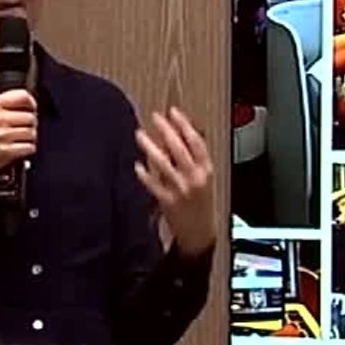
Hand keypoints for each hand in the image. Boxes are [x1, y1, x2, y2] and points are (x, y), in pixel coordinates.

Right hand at [0, 90, 35, 207]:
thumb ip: (0, 107)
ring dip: (29, 139)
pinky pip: (29, 147)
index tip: (32, 109)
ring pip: (32, 133)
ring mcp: (1, 135)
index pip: (23, 96)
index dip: (31, 103)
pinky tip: (18, 151)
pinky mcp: (6, 151)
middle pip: (31, 117)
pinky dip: (27, 150)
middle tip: (22, 131)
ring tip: (19, 141)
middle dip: (30, 125)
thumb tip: (28, 104)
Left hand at [135, 107, 215, 258]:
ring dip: (150, 147)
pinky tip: (137, 166)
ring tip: (140, 135)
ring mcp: (181, 190)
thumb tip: (173, 135)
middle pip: (180, 148)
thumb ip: (190, 158)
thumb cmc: (200, 202)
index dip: (184, 125)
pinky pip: (154, 184)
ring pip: (164, 164)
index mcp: (207, 170)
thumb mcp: (203, 178)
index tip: (173, 112)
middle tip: (154, 118)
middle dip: (166, 130)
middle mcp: (195, 178)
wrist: (200, 233)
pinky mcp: (168, 201)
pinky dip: (145, 174)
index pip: (196, 142)